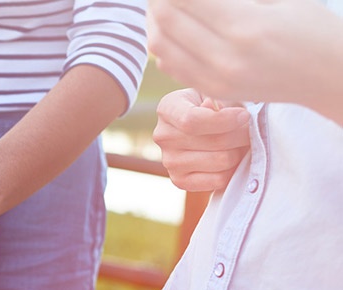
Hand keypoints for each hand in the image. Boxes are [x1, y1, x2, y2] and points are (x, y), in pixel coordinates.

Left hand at [149, 0, 338, 105]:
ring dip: (153, 21)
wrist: (329, 77)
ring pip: (160, 46)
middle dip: (156, 1)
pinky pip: (171, 66)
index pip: (182, 0)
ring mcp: (217, 79)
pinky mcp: (214, 91)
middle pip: (164, 21)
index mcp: (245, 27)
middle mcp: (225, 58)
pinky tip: (173, 29)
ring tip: (162, 5)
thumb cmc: (311, 28)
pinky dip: (163, 44)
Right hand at [153, 88, 250, 191]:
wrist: (204, 128)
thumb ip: (222, 100)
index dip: (224, 120)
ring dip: (239, 152)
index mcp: (167, 108)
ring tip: (242, 143)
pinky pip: (218, 180)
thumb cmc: (215, 106)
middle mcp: (162, 136)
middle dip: (241, 135)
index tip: (244, 115)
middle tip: (252, 130)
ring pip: (221, 160)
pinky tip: (232, 158)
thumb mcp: (216, 93)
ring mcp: (169, 161)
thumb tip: (227, 113)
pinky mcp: (179, 180)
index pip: (192, 120)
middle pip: (213, 142)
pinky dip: (232, 170)